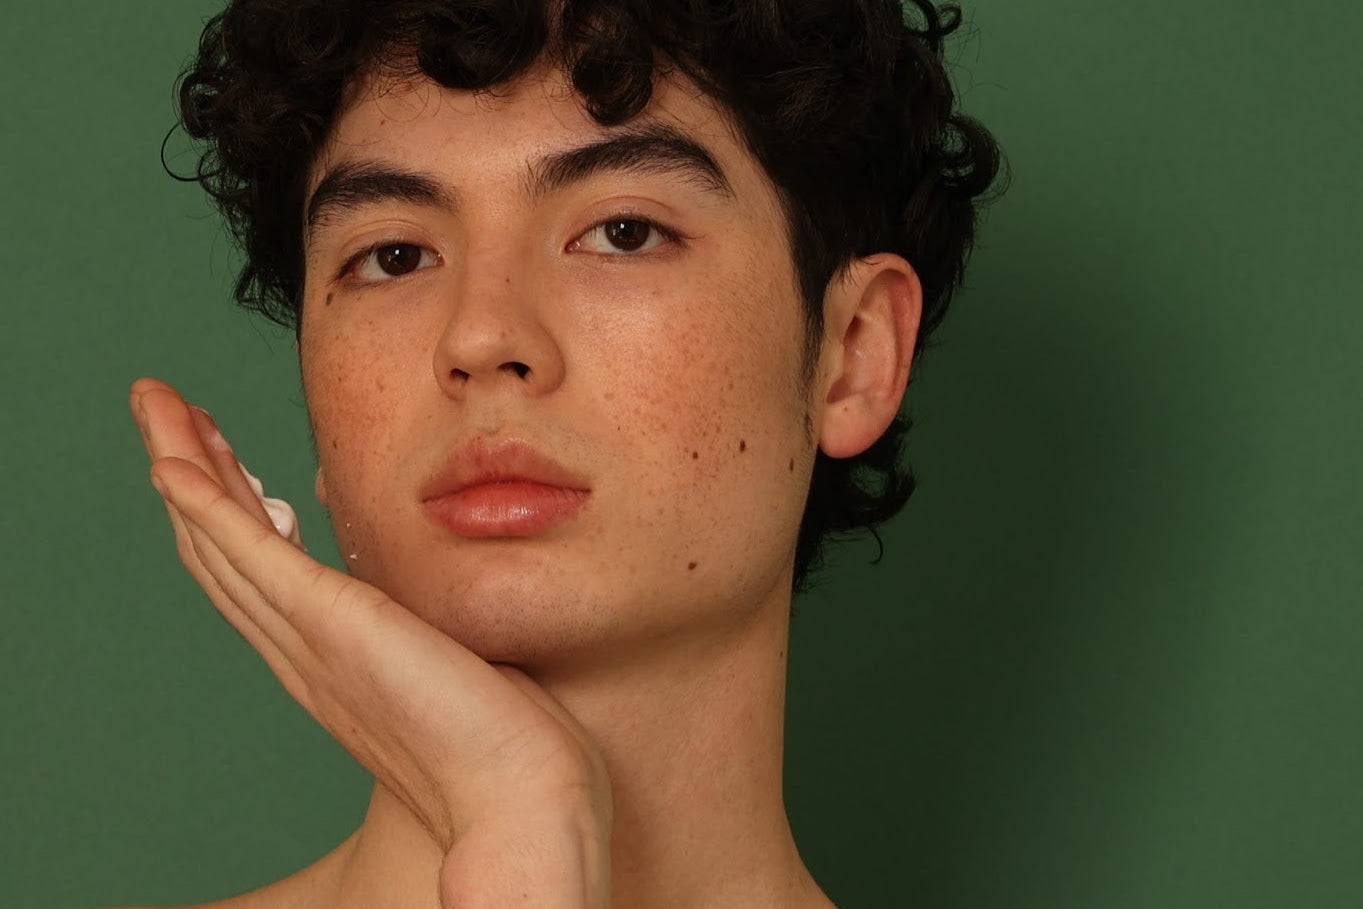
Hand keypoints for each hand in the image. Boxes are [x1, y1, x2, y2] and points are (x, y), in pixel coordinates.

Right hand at [128, 377, 610, 904]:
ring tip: (155, 405)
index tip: (220, 454)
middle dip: (191, 472)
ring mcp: (308, 639)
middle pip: (222, 550)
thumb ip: (429, 621)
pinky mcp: (330, 624)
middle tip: (163, 410)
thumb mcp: (458, 654)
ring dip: (182, 467)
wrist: (520, 795)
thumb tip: (432, 579)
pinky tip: (174, 465)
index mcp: (329, 659)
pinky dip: (206, 507)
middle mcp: (302, 651)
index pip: (260, 568)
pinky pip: (249, 556)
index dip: (231, 507)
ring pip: (220, 542)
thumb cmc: (508, 737)